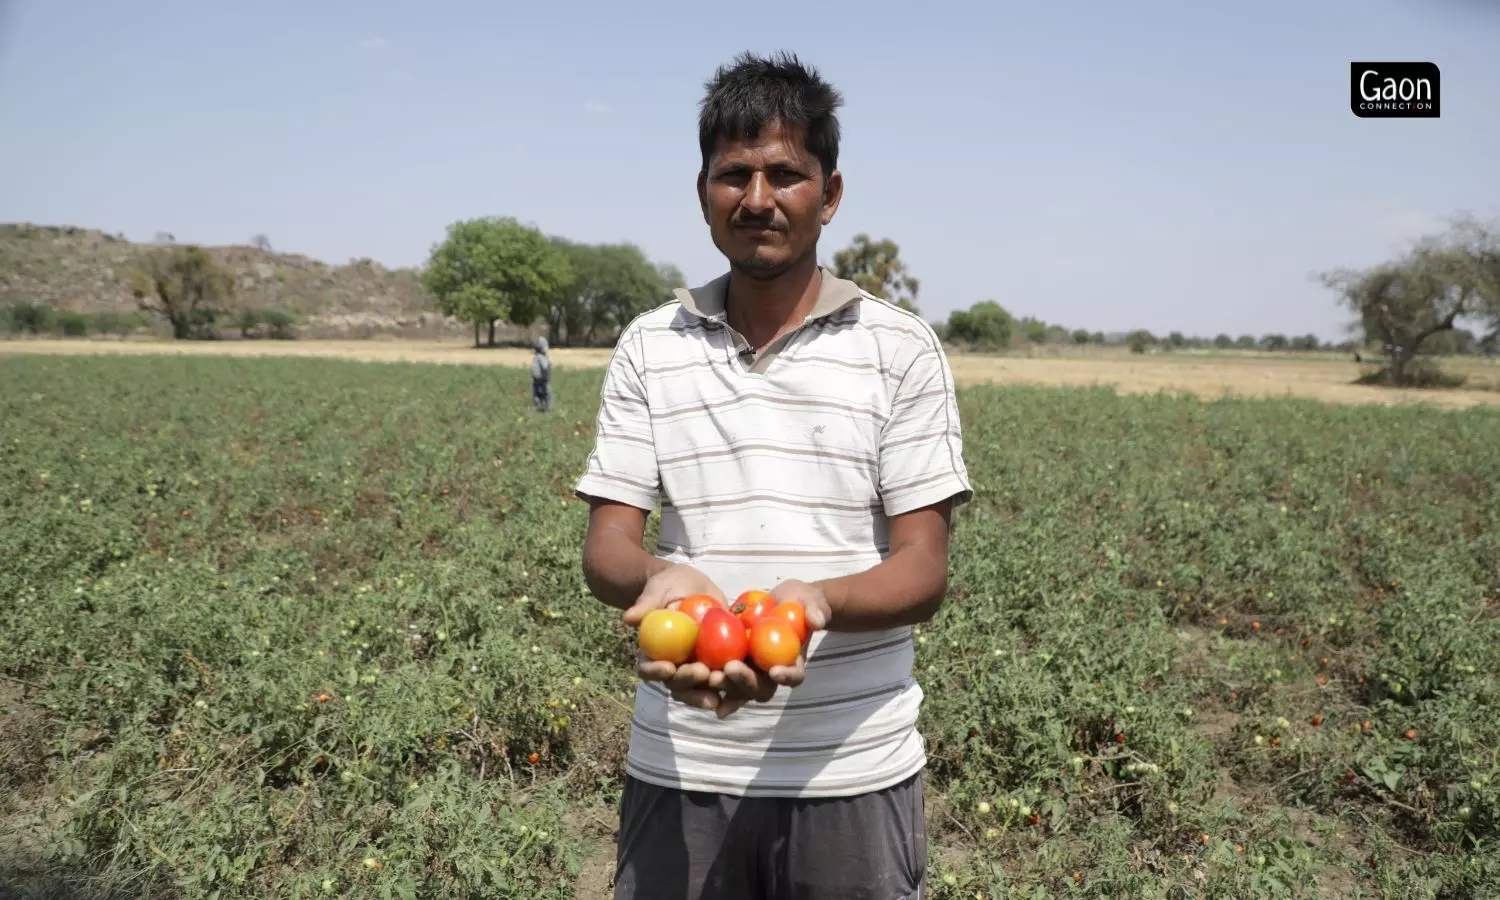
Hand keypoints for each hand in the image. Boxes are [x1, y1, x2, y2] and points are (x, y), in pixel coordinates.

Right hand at [623, 563, 727, 710]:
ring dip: (709, 689)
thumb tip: (630, 618)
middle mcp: (672, 666)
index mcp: (652, 652)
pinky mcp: (716, 664)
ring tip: (722, 683)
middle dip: (688, 681)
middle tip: (702, 673)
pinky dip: (731, 684)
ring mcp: (694, 667)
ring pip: (699, 688)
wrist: (692, 587)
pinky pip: (723, 679)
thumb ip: (647, 603)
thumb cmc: (669, 585)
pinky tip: (741, 684)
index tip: (668, 667)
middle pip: (675, 684)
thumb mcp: (659, 589)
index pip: (647, 668)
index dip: (655, 672)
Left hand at [713, 579, 831, 717]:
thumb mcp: (810, 600)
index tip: (775, 671)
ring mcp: (753, 671)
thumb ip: (815, 609)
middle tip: (731, 669)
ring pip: (740, 688)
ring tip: (711, 676)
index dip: (786, 676)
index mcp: (794, 662)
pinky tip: (699, 684)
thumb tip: (816, 620)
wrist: (779, 601)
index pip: (794, 675)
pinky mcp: (735, 664)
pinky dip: (712, 685)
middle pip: (762, 688)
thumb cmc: (799, 601)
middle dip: (746, 681)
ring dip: (726, 685)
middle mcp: (772, 673)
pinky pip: (723, 678)